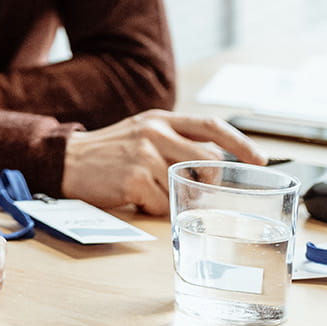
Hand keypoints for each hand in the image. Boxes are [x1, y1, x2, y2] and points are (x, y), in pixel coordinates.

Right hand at [61, 110, 266, 214]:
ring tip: (149, 190)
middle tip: (196, 191)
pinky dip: (154, 207)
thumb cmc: (109, 152)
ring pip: (186, 185)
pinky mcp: (135, 178)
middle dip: (210, 181)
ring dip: (173, 196)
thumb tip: (214, 167)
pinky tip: (135, 197)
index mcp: (161, 118)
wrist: (66, 160)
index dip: (240, 143)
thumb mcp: (142, 133)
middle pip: (208, 160)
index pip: (211, 126)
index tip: (260, 159)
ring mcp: (146, 154)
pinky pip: (163, 203)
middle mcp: (156, 132)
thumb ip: (174, 142)